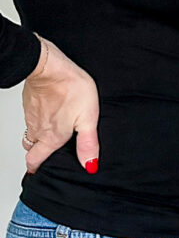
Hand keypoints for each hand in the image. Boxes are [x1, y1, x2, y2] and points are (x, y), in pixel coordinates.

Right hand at [22, 39, 100, 173]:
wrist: (49, 65)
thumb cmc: (70, 88)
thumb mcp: (87, 118)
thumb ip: (88, 143)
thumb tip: (89, 165)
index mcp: (51, 137)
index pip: (34, 161)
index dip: (36, 169)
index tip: (40, 172)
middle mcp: (37, 130)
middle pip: (31, 149)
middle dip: (38, 155)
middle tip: (48, 155)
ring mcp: (31, 116)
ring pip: (31, 133)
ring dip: (39, 137)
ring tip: (53, 134)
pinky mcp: (30, 103)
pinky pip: (32, 118)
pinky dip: (39, 120)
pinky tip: (52, 113)